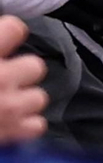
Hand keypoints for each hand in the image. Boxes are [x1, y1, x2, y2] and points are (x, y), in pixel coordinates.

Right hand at [0, 16, 46, 144]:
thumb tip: (7, 32)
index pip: (15, 27)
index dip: (10, 33)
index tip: (6, 39)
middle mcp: (0, 77)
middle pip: (35, 66)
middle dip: (20, 73)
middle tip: (0, 80)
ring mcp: (9, 107)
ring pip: (39, 97)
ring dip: (23, 101)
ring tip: (2, 105)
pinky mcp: (13, 134)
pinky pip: (37, 125)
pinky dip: (24, 126)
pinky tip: (7, 124)